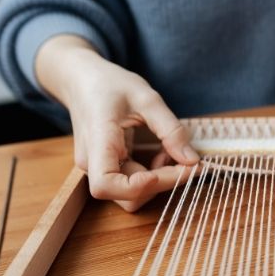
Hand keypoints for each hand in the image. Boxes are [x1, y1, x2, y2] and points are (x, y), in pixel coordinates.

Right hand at [36, 35, 198, 210]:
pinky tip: (162, 154)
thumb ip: (171, 130)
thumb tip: (192, 161)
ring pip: (129, 194)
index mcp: (98, 141)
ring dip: (158, 181)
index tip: (164, 169)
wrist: (82, 81)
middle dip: (161, 183)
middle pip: (125, 194)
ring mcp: (97, 168)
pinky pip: (130, 183)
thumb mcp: (147, 98)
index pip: (105, 184)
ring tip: (171, 154)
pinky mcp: (106, 168)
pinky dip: (152, 175)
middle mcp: (92, 162)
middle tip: (189, 163)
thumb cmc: (110, 84)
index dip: (137, 186)